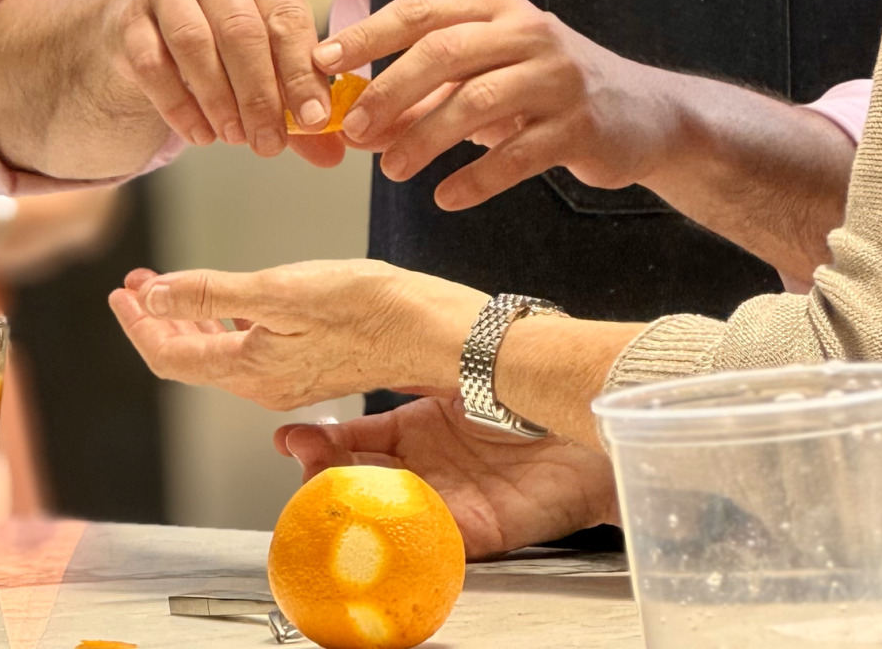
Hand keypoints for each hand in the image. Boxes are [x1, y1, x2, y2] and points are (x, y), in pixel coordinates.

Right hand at [100, 0, 341, 163]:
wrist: (155, 16)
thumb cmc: (229, 31)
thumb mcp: (272, 49)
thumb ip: (300, 96)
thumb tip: (332, 153)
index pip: (288, 17)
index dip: (302, 73)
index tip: (313, 120)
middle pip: (242, 31)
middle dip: (260, 95)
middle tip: (270, 142)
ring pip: (195, 44)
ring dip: (219, 100)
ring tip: (236, 138)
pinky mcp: (131, 15)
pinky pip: (153, 64)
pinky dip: (178, 106)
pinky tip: (200, 134)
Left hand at [109, 258, 485, 410]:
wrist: (432, 331)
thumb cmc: (368, 308)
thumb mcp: (282, 290)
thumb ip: (213, 294)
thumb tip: (154, 297)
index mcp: (250, 369)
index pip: (171, 356)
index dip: (139, 324)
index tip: (121, 291)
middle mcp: (264, 384)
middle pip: (190, 358)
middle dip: (158, 319)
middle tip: (138, 284)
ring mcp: (289, 378)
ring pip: (219, 353)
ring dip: (190, 319)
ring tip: (172, 287)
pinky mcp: (313, 365)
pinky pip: (250, 349)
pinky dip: (226, 322)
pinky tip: (234, 303)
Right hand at [273, 398, 618, 557]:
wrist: (592, 425)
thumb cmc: (534, 395)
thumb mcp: (458, 375)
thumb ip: (413, 368)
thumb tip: (366, 342)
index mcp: (419, 432)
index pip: (356, 442)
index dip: (320, 443)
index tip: (290, 437)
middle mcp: (427, 471)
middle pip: (360, 482)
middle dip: (325, 474)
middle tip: (304, 460)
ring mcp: (448, 503)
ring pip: (384, 513)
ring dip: (353, 504)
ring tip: (326, 484)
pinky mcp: (477, 532)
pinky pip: (431, 539)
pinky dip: (402, 532)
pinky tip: (378, 514)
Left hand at [316, 0, 678, 207]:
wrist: (643, 114)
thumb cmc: (545, 93)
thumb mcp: (487, 80)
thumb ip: (427, 96)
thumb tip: (355, 124)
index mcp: (496, 8)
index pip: (420, 11)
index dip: (367, 36)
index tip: (322, 63)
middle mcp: (528, 32)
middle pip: (443, 51)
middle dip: (389, 91)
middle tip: (355, 130)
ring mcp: (558, 77)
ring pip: (477, 102)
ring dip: (425, 138)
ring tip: (393, 170)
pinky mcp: (580, 125)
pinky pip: (517, 155)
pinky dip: (476, 178)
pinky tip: (446, 198)